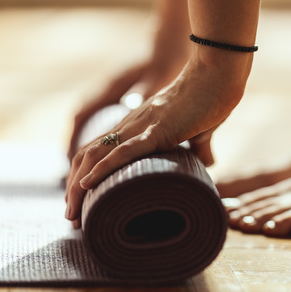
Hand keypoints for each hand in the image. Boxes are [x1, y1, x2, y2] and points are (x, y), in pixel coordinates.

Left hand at [65, 61, 245, 227]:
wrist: (218, 74)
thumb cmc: (212, 97)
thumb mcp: (201, 129)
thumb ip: (199, 146)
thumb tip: (208, 163)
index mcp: (137, 126)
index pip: (98, 151)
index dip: (84, 176)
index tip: (82, 204)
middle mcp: (131, 126)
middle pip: (87, 157)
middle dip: (74, 189)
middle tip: (72, 218)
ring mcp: (140, 126)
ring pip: (96, 156)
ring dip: (79, 186)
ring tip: (73, 213)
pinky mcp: (156, 130)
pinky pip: (123, 151)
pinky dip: (102, 168)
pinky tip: (87, 184)